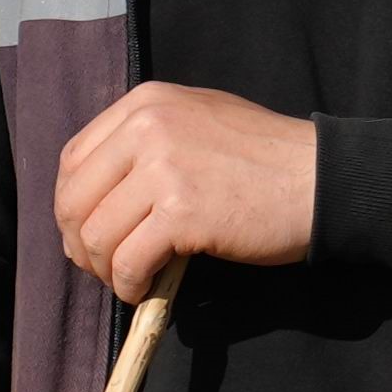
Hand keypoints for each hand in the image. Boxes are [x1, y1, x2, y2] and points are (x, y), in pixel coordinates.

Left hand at [53, 82, 315, 301]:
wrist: (319, 179)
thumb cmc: (264, 157)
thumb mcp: (198, 121)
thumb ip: (147, 141)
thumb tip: (99, 196)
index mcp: (146, 102)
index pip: (74, 159)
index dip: (73, 206)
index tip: (89, 233)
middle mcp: (147, 126)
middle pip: (74, 200)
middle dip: (80, 244)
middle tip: (104, 267)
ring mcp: (163, 167)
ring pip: (95, 235)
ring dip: (105, 270)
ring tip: (129, 281)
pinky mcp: (182, 212)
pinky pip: (129, 261)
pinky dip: (130, 285)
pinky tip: (147, 289)